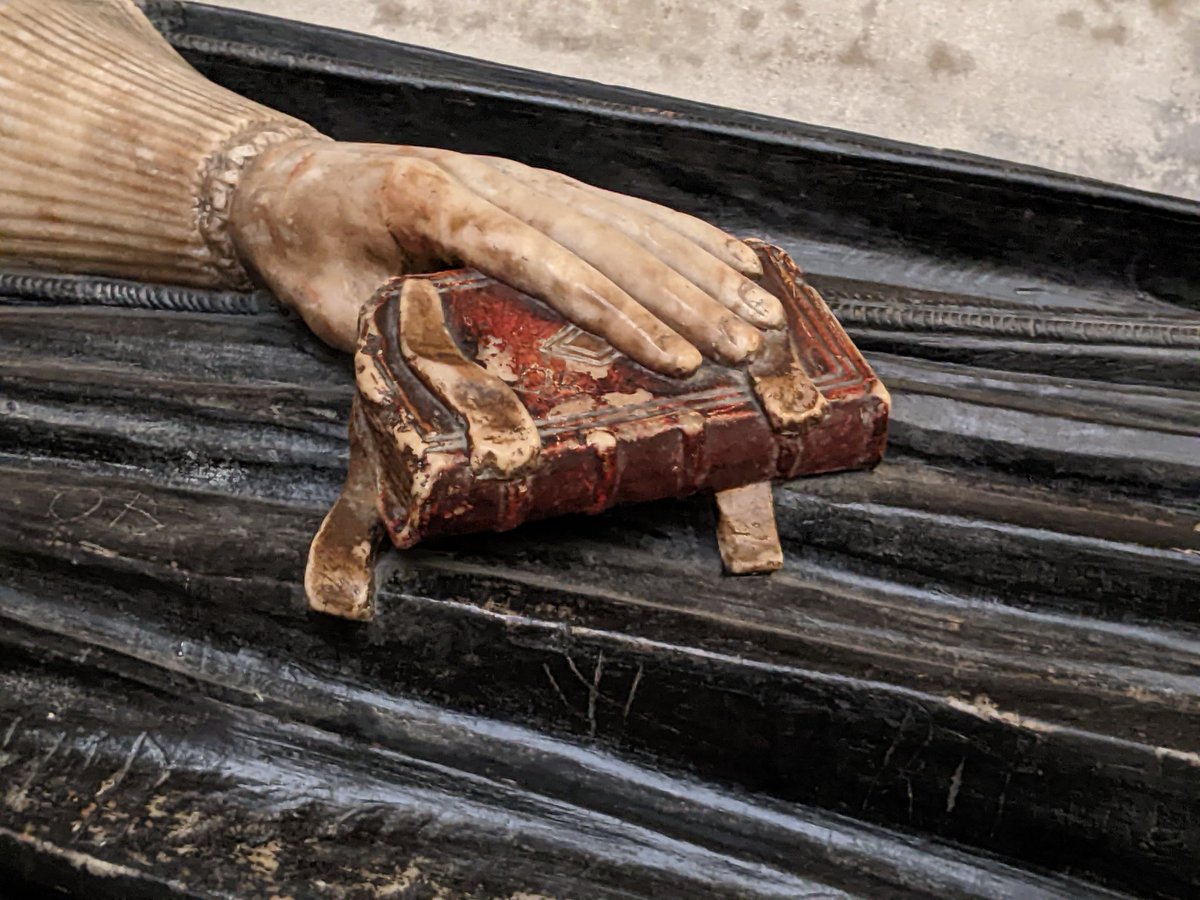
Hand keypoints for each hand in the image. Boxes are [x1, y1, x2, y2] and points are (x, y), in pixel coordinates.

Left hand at [229, 139, 783, 376]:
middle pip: (604, 236)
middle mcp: (493, 181)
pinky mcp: (536, 187)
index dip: (613, 309)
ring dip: (699, 265)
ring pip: (625, 218)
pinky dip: (679, 234)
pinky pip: (619, 207)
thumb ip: (405, 345)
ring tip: (760, 308)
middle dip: (683, 296)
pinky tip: (730, 256)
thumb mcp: (335, 308)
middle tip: (744, 346)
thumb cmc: (312, 250)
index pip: (541, 257)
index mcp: (436, 204)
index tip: (671, 354)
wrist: (289, 183)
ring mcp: (521, 179)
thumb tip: (482, 404)